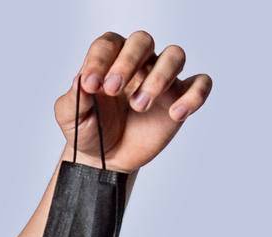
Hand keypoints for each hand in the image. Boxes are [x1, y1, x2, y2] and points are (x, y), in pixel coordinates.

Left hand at [56, 31, 212, 173]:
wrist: (106, 160)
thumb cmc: (90, 131)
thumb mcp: (71, 118)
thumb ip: (74, 99)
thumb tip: (81, 81)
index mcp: (110, 60)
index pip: (109, 44)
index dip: (100, 60)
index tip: (91, 84)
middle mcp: (138, 63)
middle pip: (142, 40)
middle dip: (128, 61)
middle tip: (113, 89)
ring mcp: (161, 79)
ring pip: (175, 55)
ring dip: (159, 76)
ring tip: (139, 106)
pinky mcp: (179, 98)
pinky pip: (200, 84)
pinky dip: (194, 95)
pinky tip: (176, 114)